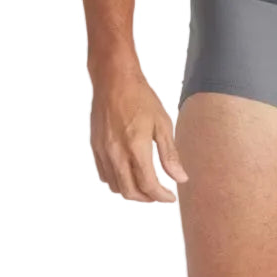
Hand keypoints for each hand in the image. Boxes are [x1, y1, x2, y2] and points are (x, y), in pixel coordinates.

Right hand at [90, 66, 187, 201]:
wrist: (113, 79)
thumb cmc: (140, 97)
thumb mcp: (163, 125)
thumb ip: (170, 155)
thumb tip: (180, 178)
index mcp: (136, 147)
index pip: (148, 185)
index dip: (161, 196)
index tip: (170, 197)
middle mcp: (116, 152)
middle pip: (130, 192)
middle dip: (147, 198)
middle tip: (159, 194)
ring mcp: (103, 151)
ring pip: (116, 187)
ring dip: (132, 191)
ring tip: (145, 185)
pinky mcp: (95, 147)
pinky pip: (104, 175)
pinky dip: (117, 181)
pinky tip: (128, 174)